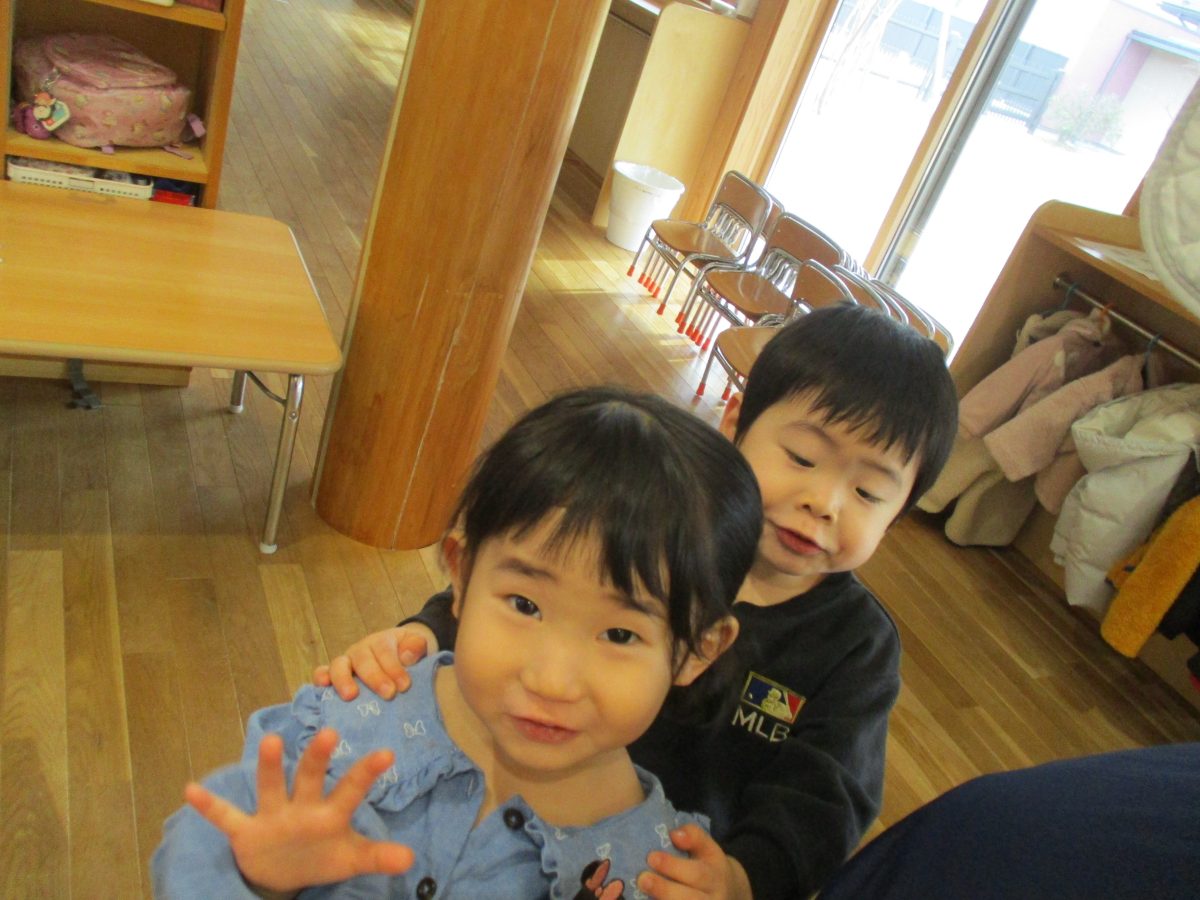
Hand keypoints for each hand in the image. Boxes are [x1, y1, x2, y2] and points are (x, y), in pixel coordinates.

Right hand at [185, 727, 413, 892]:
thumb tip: (411, 859)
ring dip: (270, 767)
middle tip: (329, 733)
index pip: (351, 790)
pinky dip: (210, 806)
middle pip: (311, 778)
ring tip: (270, 741)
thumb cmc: (321, 855)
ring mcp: (273, 815)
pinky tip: (192, 790)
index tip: (387, 753)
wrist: (281, 873)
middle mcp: (301, 807)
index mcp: (329, 813)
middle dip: (318, 758)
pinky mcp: (245, 831)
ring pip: (271, 787)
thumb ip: (377, 856)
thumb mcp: (350, 859)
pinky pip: (226, 817)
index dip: (366, 773)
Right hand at [312, 625, 437, 699]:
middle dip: (375, 677)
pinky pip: (322, 672)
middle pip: (363, 659)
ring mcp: (346, 661)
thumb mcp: (416, 646)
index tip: (405, 685)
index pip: (385, 651)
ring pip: (339, 665)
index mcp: (381, 641)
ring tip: (351, 696)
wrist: (396, 653)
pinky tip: (322, 687)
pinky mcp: (334, 674)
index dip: (394, 667)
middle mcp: (361, 649)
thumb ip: (416, 647)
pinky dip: (320, 677)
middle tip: (388, 694)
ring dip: (343, 680)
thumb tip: (406, 656)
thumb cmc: (406, 654)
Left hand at [637, 825, 752, 898]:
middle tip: (643, 879)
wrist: (730, 895)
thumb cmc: (708, 868)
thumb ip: (693, 837)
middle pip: (690, 898)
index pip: (697, 872)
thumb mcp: (707, 849)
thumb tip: (675, 834)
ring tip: (643, 891)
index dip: (674, 866)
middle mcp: (713, 898)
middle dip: (665, 890)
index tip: (652, 856)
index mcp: (715, 876)